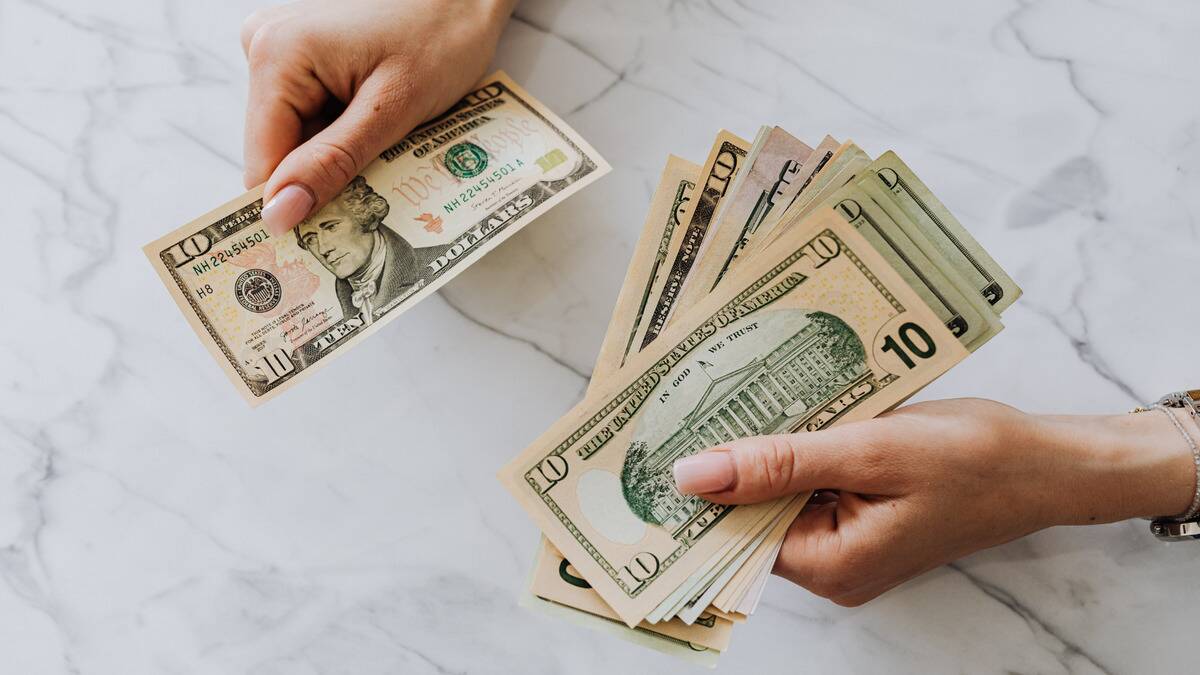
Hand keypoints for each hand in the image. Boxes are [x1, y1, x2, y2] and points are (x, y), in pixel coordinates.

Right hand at [240, 0, 515, 234]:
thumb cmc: (442, 33)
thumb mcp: (392, 109)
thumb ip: (333, 163)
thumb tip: (278, 215)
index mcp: (277, 56)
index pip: (262, 164)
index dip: (293, 208)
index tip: (326, 244)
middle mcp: (265, 47)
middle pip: (279, 152)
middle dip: (323, 179)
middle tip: (377, 190)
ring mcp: (283, 50)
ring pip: (297, 139)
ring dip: (338, 159)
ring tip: (388, 146)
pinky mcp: (305, 58)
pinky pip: (312, 117)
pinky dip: (344, 136)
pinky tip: (380, 128)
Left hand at [672, 398, 1195, 605]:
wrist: (1048, 460)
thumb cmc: (973, 459)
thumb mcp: (869, 451)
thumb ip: (778, 464)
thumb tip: (692, 477)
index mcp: (829, 565)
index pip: (734, 532)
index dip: (695, 487)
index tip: (654, 440)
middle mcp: (831, 562)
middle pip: (752, 510)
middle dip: (724, 456)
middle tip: (682, 397)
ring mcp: (847, 537)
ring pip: (778, 489)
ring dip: (761, 443)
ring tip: (721, 388)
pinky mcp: (860, 509)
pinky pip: (810, 477)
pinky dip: (796, 442)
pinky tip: (778, 399)